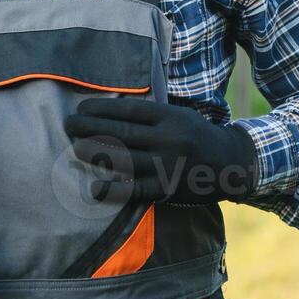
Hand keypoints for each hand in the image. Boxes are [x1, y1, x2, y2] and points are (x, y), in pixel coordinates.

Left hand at [63, 97, 257, 204]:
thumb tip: (109, 110)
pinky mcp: (167, 189)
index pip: (129, 110)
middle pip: (121, 132)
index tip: (81, 108)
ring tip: (75, 148)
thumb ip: (151, 115)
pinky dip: (114, 190)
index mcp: (170, 117)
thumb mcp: (179, 116)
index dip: (101, 108)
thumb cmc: (197, 136)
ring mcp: (167, 165)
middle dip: (90, 127)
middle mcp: (168, 139)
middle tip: (68, 124)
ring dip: (95, 153)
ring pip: (124, 159)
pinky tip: (95, 188)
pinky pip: (135, 190)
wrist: (231, 164)